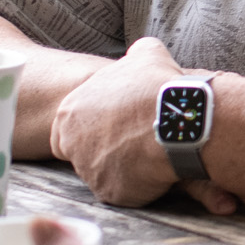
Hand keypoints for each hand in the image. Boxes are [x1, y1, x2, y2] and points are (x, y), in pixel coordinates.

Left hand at [49, 39, 244, 213]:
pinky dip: (140, 185)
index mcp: (70, 111)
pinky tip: (157, 169)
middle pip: (82, 152)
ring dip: (123, 167)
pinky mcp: (111, 192)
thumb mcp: (146, 56)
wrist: (177, 119)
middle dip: (104, 150)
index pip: (67, 127)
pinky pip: (124, 192)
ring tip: (151, 153)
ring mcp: (89, 170)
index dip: (93, 128)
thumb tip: (141, 52)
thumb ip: (134, 56)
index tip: (116, 127)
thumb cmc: (157, 87)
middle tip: (134, 142)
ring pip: (103, 174)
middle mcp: (71, 143)